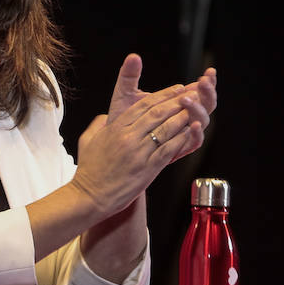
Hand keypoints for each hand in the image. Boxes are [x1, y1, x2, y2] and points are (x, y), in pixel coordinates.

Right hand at [71, 71, 205, 215]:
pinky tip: (190, 132)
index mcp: (115, 128)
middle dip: (178, 101)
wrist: (90, 195)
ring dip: (183, 117)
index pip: (143, 105)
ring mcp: (139, 152)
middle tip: (192, 94)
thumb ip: (98, 125)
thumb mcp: (88, 141)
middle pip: (157, 113)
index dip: (163, 95)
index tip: (177, 89)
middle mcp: (128, 137)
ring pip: (166, 129)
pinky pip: (169, 149)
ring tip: (195, 110)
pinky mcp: (148, 168)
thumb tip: (106, 117)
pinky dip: (181, 139)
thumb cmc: (89, 171)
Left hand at [106, 54, 216, 161]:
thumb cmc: (122, 118)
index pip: (199, 90)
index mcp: (177, 103)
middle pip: (206, 105)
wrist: (113, 145)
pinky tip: (193, 124)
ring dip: (198, 110)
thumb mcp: (125, 95)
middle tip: (203, 82)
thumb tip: (133, 56)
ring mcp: (182, 134)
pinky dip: (196, 134)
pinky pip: (193, 143)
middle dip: (208, 93)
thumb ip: (130, 76)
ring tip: (187, 99)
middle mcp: (183, 118)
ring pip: (202, 122)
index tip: (209, 72)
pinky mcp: (177, 150)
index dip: (208, 82)